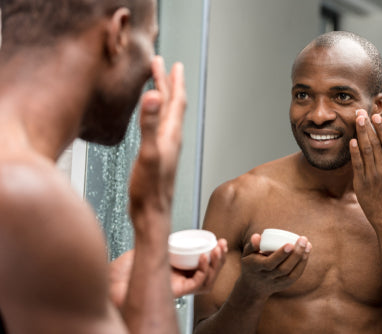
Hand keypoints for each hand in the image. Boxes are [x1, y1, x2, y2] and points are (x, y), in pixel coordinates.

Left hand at [109, 240, 227, 307]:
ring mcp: (178, 287)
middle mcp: (178, 280)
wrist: (110, 280)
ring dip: (217, 266)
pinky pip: (198, 286)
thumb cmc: (121, 268)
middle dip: (219, 259)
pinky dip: (205, 272)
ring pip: (207, 281)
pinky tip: (204, 258)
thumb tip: (158, 217)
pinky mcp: (176, 292)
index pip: (200, 265)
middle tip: (221, 243)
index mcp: (174, 270)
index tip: (216, 241)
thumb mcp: (143, 245)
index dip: (212, 254)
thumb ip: (152, 235)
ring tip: (217, 250)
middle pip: (208, 273)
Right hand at [129, 57, 185, 223]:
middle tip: (161, 65)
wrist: (152, 213)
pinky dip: (155, 115)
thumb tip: (154, 96)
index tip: (173, 64)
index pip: (175, 101)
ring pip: (166, 115)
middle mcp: (171, 139)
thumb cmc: (150, 189)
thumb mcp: (148, 153)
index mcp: (171, 134)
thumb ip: (150, 124)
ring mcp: (164, 147)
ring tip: (157, 86)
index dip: (174, 81)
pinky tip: (151, 119)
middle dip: (167, 83)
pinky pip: (159, 128)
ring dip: (162, 98)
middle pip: (172, 105)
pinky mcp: (156, 156)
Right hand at [238, 233, 311, 298]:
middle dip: (295, 254)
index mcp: (256, 268)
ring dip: (301, 259)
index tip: (290, 244)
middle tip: (303, 240)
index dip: (281, 255)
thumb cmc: (251, 264)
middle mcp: (266, 277)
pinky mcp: (284, 285)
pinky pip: (295, 276)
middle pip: (283, 269)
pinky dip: (302, 264)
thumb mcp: (247, 254)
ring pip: (291, 274)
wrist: (253, 287)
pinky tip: (306, 253)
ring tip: (308, 245)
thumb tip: (258, 236)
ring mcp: (276, 283)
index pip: (269, 263)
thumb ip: (252, 244)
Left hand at [349, 109, 381, 233]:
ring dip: (361, 135)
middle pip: (375, 144)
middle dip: (368, 127)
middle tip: (361, 112)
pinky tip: (352, 141)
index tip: (376, 116)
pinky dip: (355, 153)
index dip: (381, 129)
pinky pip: (358, 165)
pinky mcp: (362, 184)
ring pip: (366, 151)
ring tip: (356, 121)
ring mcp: (373, 177)